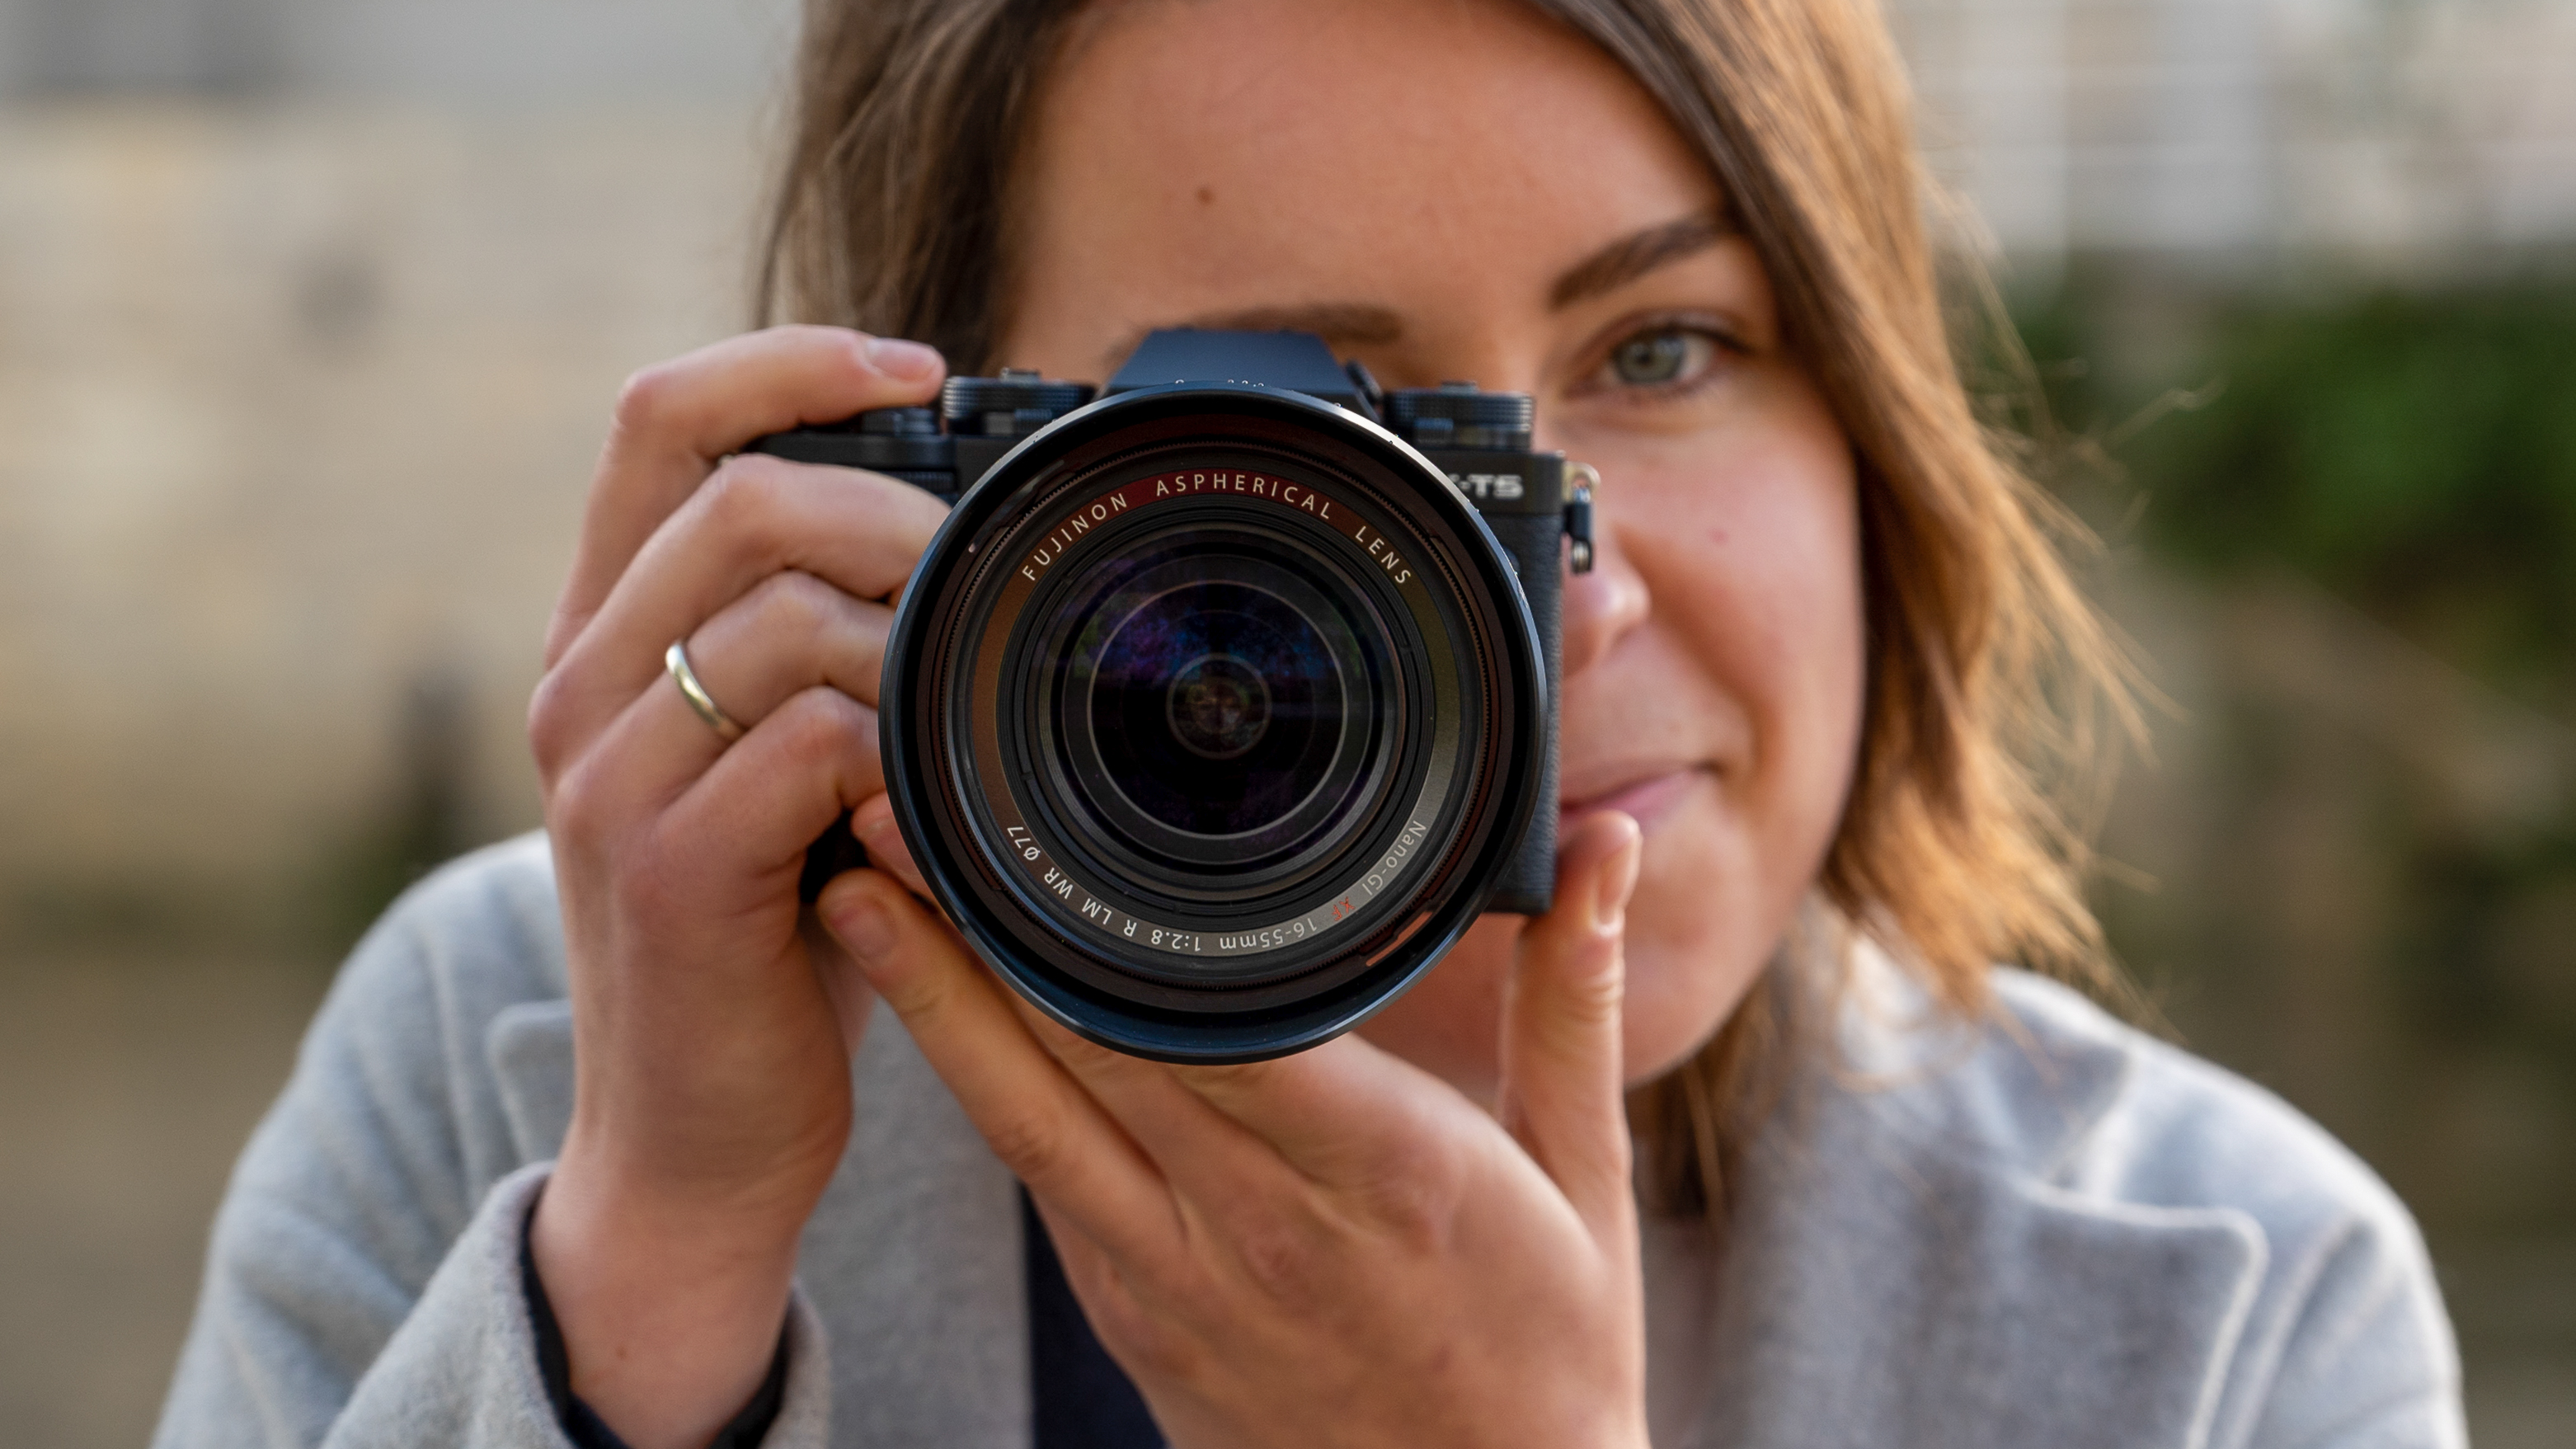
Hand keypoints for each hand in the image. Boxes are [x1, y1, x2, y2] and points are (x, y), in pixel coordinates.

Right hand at [524, 327, 947, 1448]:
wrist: (698, 1135)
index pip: (657, 417)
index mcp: (603, 632)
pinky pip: (815, 736)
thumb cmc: (775, 932)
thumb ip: (820, 642)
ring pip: (784, 610)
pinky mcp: (671, 866)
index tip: (920, 368)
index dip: (789, 360)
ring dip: (912, 641)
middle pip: (741, 494)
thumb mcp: (780, 756)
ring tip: (962, 712)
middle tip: (984, 582)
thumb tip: (958, 523)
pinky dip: (904, 751)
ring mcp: (610, 774)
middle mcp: (579, 684)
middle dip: (897, 513)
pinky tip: (931, 803)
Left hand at [825, 809, 1651, 1448]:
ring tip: (860, 890)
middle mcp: (1257, 1221)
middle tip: (891, 809)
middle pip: (1084, 1048)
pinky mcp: (1134, 1315)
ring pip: (1026, 1116)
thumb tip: (1606, 838)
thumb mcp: (1589, 1175)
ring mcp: (1176, 1278)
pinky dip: (982, 1087)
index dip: (1103, 920)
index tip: (1032, 820)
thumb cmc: (1549, 1352)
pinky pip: (1043, 1180)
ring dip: (935, 1001)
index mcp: (1381, 1168)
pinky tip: (939, 1008)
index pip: (1217, 1019)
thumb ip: (1577, 998)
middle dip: (977, 928)